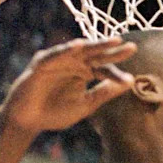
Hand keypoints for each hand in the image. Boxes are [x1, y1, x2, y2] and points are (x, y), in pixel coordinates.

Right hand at [0, 38, 136, 133]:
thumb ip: (105, 92)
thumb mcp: (86, 103)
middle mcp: (73, 63)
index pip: (104, 69)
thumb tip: (130, 81)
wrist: (30, 120)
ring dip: (95, 45)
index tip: (131, 80)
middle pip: (96, 55)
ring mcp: (58, 61)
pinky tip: (78, 46)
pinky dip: (66, 50)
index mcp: (84, 72)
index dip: (117, 73)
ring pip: (79, 50)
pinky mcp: (42, 63)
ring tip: (112, 41)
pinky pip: (55, 55)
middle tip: (132, 47)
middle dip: (112, 50)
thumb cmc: (56, 112)